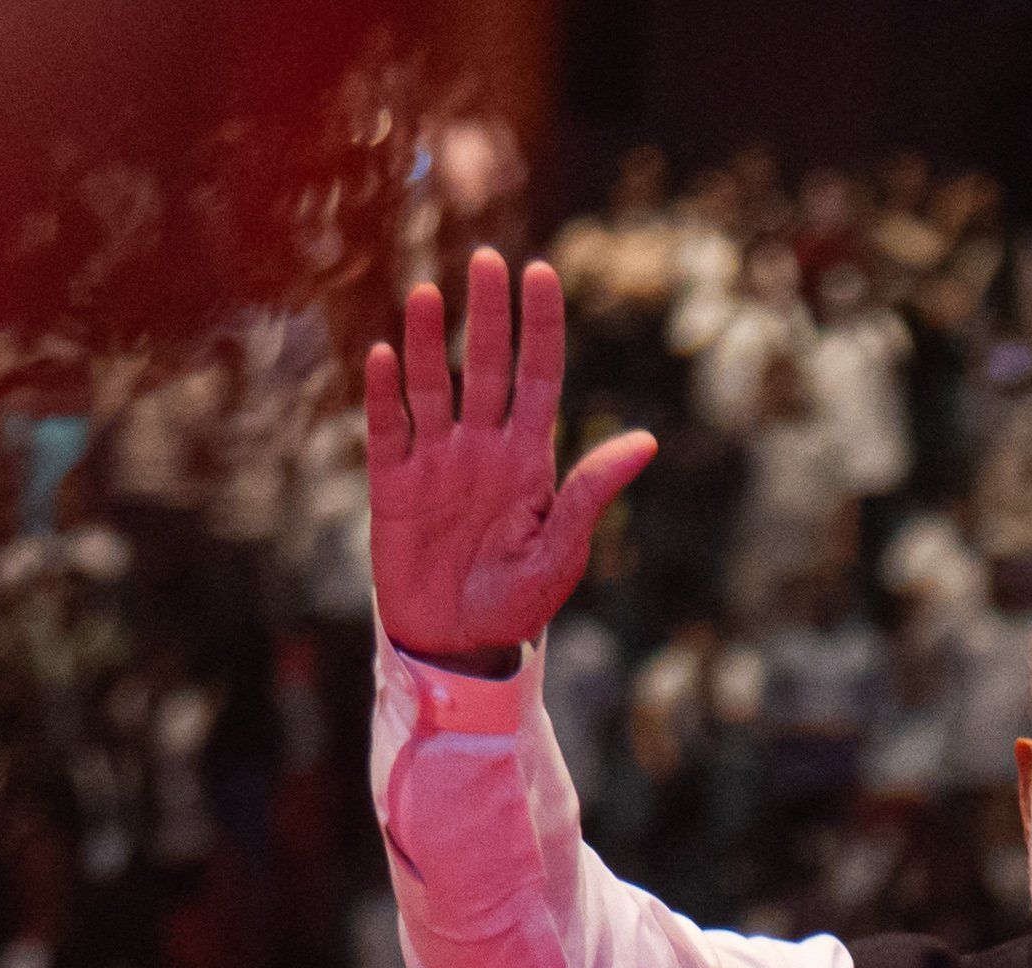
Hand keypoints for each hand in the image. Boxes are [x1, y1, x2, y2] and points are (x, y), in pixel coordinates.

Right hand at [366, 249, 656, 669]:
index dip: (540, 328)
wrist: (458, 643)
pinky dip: (384, 393)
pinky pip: (387, 429)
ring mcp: (436, 461)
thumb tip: (646, 442)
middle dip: (488, 314)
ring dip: (428, 341)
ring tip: (428, 293)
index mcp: (530, 461)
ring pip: (433, 386)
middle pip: (486, 367)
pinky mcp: (393, 484)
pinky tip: (384, 354)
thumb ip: (591, 493)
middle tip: (487, 260)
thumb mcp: (562, 551)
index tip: (541, 273)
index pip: (538, 379)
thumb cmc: (517, 601)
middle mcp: (483, 448)